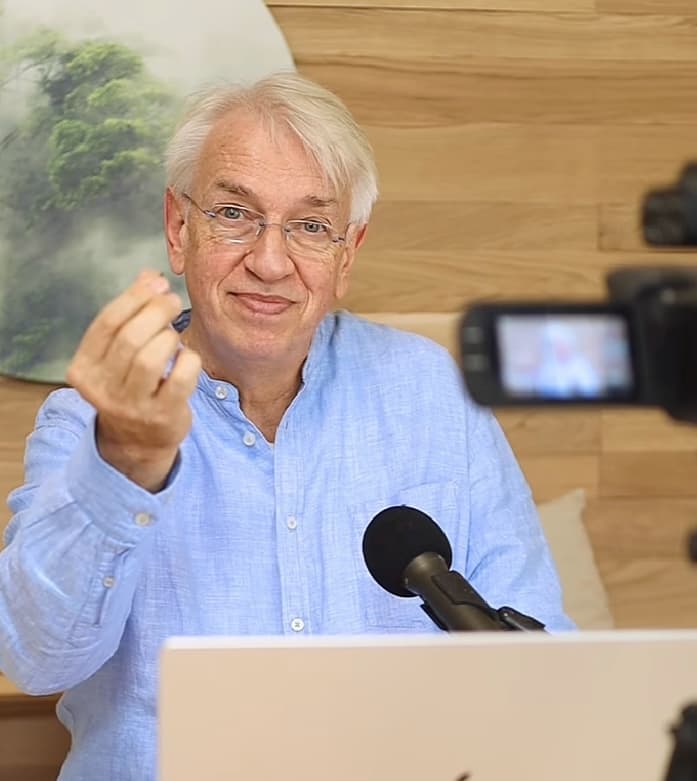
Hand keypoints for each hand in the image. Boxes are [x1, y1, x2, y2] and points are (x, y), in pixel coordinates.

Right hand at [66, 270, 200, 491]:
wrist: (137, 441)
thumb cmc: (131, 385)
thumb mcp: (120, 352)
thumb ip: (132, 314)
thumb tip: (150, 276)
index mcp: (84, 369)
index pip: (107, 323)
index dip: (135, 297)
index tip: (158, 283)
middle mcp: (102, 390)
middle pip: (130, 338)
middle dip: (156, 312)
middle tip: (173, 302)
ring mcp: (131, 406)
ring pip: (150, 358)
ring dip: (169, 338)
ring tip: (174, 336)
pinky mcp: (162, 417)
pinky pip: (180, 378)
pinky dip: (189, 360)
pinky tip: (187, 359)